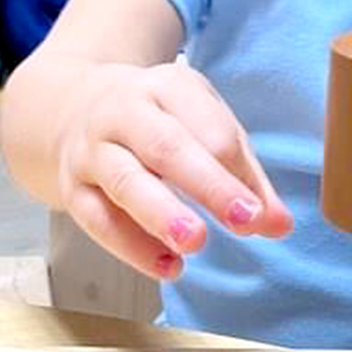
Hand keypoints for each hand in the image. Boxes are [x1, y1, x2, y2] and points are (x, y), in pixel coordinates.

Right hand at [57, 61, 293, 281]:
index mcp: (166, 85)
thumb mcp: (202, 122)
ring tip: (194, 244)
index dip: (235, 170)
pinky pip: (98, 219)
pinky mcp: (71, 186)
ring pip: (125, 181)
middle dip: (208, 185)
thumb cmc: (156, 119)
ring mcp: (92, 149)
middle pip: (166, 146)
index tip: (260, 212)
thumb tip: (279, 224)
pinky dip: (132, 247)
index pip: (207, 126)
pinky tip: (167, 266)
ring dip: (161, 214)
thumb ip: (244, 172)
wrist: (74, 107)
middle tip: (244, 222)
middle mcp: (124, 111)